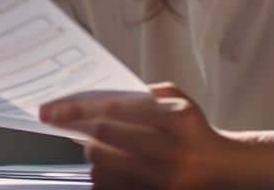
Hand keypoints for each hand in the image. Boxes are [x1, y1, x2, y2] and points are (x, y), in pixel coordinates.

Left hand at [40, 83, 273, 188]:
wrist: (222, 169)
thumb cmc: (192, 127)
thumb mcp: (176, 99)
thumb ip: (139, 93)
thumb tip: (93, 97)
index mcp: (177, 118)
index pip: (115, 110)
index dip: (78, 109)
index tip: (51, 110)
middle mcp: (171, 151)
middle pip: (105, 139)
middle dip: (77, 130)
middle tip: (61, 122)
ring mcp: (163, 180)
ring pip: (103, 167)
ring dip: (90, 153)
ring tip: (94, 143)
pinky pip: (110, 188)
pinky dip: (100, 174)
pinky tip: (108, 164)